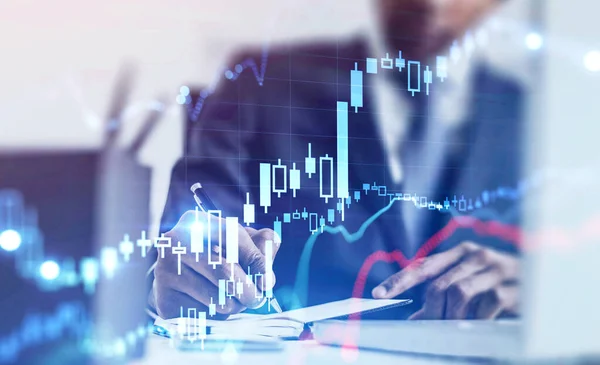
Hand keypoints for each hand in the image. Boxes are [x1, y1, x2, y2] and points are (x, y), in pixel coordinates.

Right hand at [152, 210, 279, 318]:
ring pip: (216, 297)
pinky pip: (203, 314)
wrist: (177, 274)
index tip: (267, 281)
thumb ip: (260, 247)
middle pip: (224, 270)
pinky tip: (211, 306)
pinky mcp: (164, 299)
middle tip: (257, 299)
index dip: (256, 261)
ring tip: (234, 300)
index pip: (233, 238)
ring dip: (235, 305)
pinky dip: (216, 316)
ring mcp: (166, 270)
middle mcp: (176, 242)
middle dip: (248, 290)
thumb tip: (268, 268)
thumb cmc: (216, 255)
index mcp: (197, 221)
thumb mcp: (239, 242)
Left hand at [372, 242, 518, 318]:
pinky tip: (476, 325)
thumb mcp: (470, 285)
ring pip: (458, 293)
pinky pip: (486, 305)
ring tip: (453, 327)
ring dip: (451, 316)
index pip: (423, 266)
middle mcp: (475, 255)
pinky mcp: (513, 286)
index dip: (399, 280)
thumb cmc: (500, 284)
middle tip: (430, 326)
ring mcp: (495, 268)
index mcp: (460, 252)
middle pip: (438, 284)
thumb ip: (444, 295)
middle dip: (430, 310)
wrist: (545, 282)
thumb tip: (416, 318)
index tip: (379, 294)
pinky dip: (475, 320)